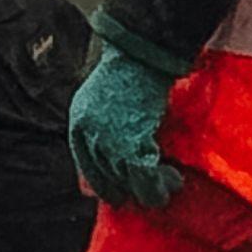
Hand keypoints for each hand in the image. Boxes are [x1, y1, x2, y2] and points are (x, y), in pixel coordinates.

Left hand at [67, 39, 182, 209]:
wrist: (139, 55)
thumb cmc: (128, 71)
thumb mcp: (103, 99)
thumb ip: (103, 125)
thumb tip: (116, 155)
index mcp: (77, 124)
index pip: (86, 166)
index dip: (103, 184)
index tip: (118, 196)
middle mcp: (87, 135)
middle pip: (105, 177)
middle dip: (128, 189)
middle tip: (147, 195)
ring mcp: (107, 140)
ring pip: (126, 180)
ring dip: (149, 189)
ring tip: (167, 187)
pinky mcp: (129, 143)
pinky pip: (144, 174)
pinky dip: (159, 182)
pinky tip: (173, 179)